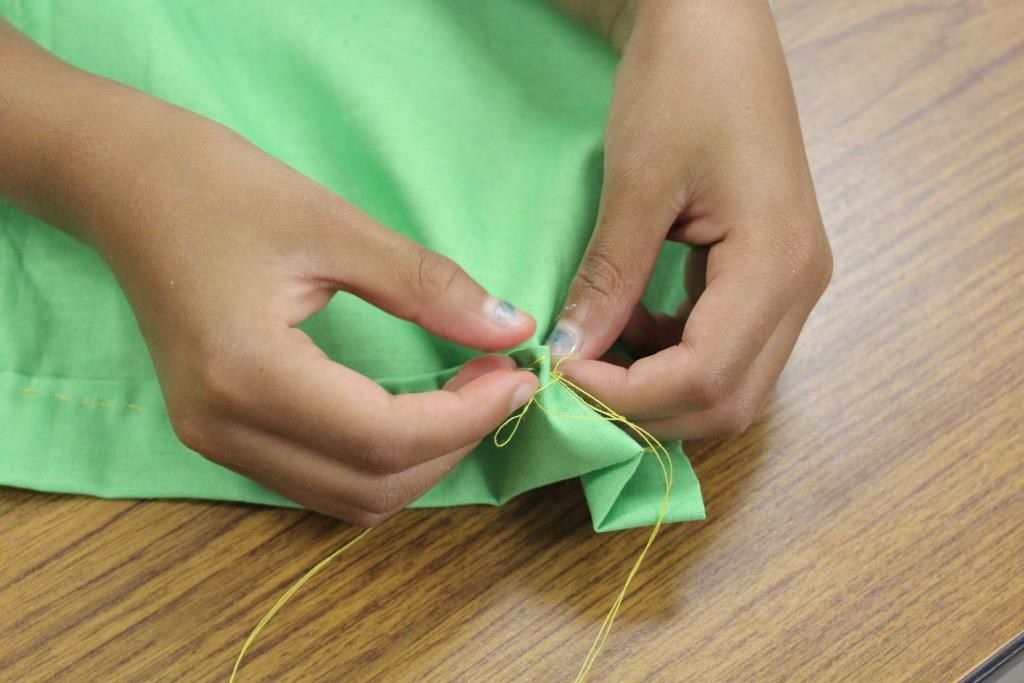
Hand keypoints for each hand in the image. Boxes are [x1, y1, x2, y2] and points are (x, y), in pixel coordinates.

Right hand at [0, 23, 538, 524]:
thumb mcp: (335, 225)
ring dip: (419, 459)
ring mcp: (214, 440)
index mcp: (248, 375)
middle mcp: (224, 429)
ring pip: (346, 497)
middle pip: (371, 486)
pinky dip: (378, 459)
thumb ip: (427, 287)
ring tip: (464, 393)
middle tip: (497, 377)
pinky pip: (317, 478)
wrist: (123, 183)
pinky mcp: (218, 432)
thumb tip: (512, 330)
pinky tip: (410, 408)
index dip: (469, 418)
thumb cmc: (219, 187)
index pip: (386, 438)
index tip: (518, 375)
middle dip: (453, 443)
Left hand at [548, 0, 831, 439]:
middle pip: (729, 400)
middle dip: (647, 408)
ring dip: (659, 388)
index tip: (561, 377)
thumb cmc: (684, 84)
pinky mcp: (772, 274)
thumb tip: (571, 355)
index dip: (629, 395)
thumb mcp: (638, 182)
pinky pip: (728, 348)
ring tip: (596, 357)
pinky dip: (672, 358)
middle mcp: (800, 287)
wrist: (716, 24)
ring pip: (732, 384)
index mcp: (778, 263)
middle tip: (574, 384)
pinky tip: (630, 330)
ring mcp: (792, 283)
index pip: (706, 377)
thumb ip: (610, 278)